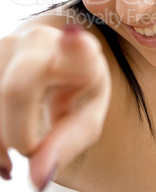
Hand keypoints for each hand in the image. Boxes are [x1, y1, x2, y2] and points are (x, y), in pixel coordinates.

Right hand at [0, 26, 110, 190]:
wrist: (55, 60)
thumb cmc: (75, 88)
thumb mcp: (86, 115)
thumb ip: (68, 142)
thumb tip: (37, 177)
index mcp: (79, 53)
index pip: (76, 47)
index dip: (75, 45)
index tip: (74, 39)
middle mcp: (40, 41)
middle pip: (16, 91)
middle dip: (19, 135)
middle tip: (31, 149)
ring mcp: (7, 44)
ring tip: (16, 150)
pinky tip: (2, 146)